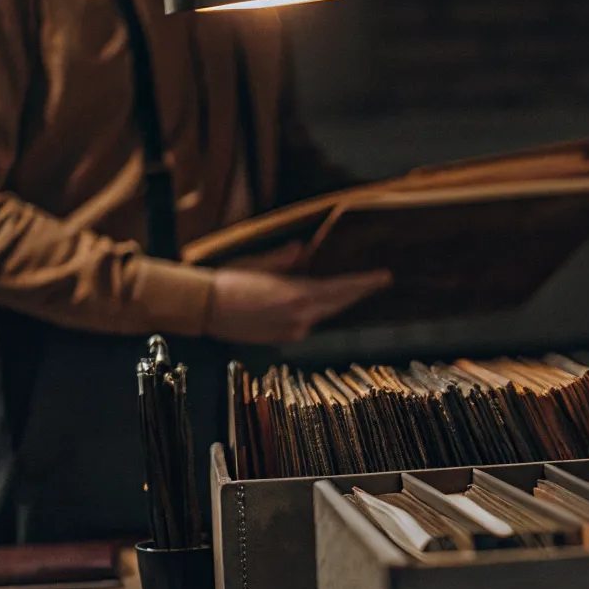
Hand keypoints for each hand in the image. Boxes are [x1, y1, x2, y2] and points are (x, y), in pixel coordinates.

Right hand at [203, 268, 392, 344]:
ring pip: (322, 314)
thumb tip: (302, 249)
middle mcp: (300, 316)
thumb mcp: (259, 263)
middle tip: (378, 281)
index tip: (384, 277)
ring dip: (334, 301)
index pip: (341, 289)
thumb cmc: (229, 280)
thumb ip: (285, 259)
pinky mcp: (284, 338)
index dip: (365, 283)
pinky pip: (306, 323)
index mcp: (298, 295)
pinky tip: (310, 303)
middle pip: (338, 304)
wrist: (204, 308)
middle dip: (357, 292)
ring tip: (351, 288)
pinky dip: (312, 312)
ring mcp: (293, 330)